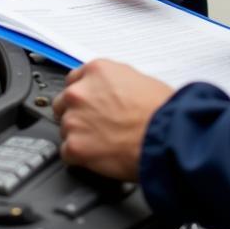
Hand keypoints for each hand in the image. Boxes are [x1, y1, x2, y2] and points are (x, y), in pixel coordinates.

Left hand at [54, 59, 172, 179]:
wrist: (166, 135)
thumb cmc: (159, 109)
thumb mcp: (135, 79)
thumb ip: (111, 83)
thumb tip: (107, 93)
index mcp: (95, 71)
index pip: (73, 80)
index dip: (83, 95)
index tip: (88, 104)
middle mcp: (80, 92)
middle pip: (63, 104)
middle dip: (76, 114)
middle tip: (94, 125)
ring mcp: (74, 119)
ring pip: (64, 129)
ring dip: (79, 136)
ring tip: (102, 142)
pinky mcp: (75, 146)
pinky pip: (67, 153)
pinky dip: (79, 157)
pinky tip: (98, 156)